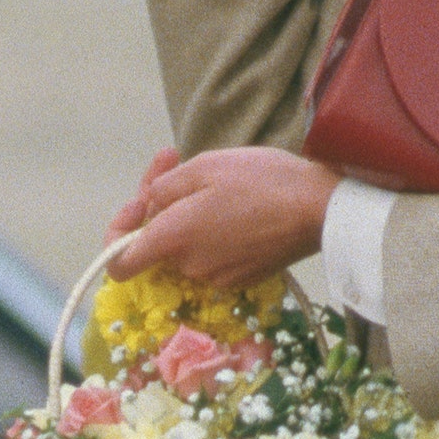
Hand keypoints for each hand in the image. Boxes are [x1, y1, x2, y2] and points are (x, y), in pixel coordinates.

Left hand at [105, 145, 339, 287]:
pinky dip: (214, 230)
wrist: (321, 209)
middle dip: (159, 205)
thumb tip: (147, 209)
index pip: (118, 265)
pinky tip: (236, 202)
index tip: (137, 206)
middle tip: (174, 160)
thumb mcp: (202, 167)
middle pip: (157, 244)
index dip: (117, 235)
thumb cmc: (262, 181)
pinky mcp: (242, 278)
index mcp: (173, 241)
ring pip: (186, 246)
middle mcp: (190, 268)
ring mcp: (217, 278)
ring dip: (189, 213)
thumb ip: (160, 190)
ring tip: (212, 176)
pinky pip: (213, 254)